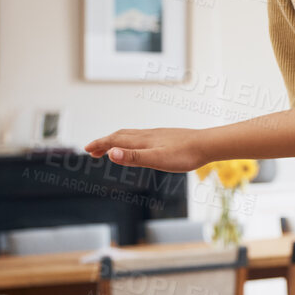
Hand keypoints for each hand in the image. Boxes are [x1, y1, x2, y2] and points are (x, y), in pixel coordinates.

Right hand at [83, 128, 208, 172]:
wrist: (207, 145)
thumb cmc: (185, 155)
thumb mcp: (157, 160)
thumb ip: (133, 157)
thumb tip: (110, 153)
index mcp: (142, 141)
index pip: (114, 141)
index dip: (99, 144)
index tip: (86, 149)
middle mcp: (147, 135)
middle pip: (119, 136)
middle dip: (104, 142)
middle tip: (92, 150)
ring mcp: (157, 135)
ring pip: (131, 135)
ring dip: (116, 140)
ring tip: (110, 148)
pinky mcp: (165, 137)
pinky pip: (142, 136)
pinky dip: (131, 140)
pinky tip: (138, 146)